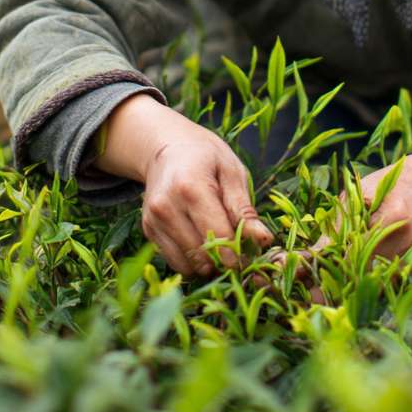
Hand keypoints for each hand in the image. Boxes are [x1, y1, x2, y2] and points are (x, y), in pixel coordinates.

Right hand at [94, 93, 273, 277]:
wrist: (166, 146)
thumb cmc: (205, 156)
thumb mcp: (231, 171)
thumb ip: (244, 209)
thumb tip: (263, 240)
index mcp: (190, 188)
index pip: (219, 236)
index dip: (240, 254)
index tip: (253, 257)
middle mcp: (166, 207)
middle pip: (202, 255)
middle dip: (225, 262)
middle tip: (240, 253)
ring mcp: (154, 220)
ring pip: (187, 265)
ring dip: (209, 265)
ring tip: (222, 246)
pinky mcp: (148, 230)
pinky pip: (175, 261)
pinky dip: (193, 261)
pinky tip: (203, 242)